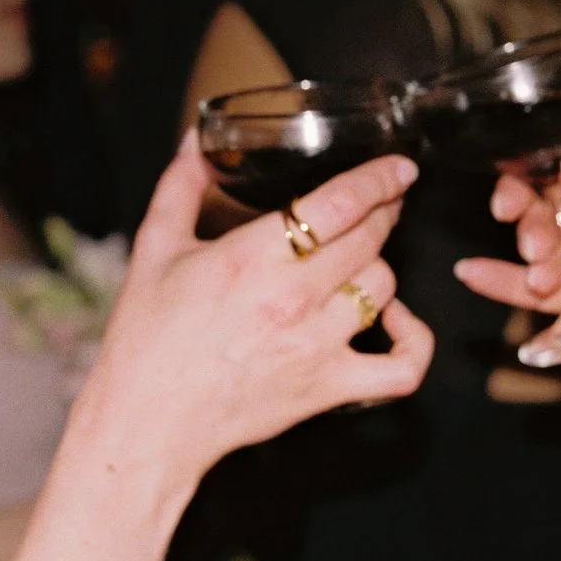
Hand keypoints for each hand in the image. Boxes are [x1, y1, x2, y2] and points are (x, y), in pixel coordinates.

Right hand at [79, 134, 432, 485]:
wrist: (147, 422)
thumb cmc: (147, 338)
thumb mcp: (155, 249)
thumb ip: (181, 186)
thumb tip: (198, 139)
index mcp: (251, 257)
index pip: (340, 203)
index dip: (378, 178)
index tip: (398, 166)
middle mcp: (292, 299)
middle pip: (370, 239)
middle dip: (384, 211)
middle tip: (380, 203)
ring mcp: (317, 346)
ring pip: (384, 287)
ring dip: (379, 266)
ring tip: (359, 259)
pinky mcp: (329, 388)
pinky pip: (402, 366)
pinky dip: (413, 340)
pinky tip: (396, 320)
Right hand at [451, 129, 560, 369]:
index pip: (559, 156)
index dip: (529, 170)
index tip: (516, 191)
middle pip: (538, 199)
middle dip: (527, 218)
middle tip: (535, 240)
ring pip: (536, 243)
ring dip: (529, 256)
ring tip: (545, 277)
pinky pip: (533, 284)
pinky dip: (502, 280)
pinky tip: (474, 274)